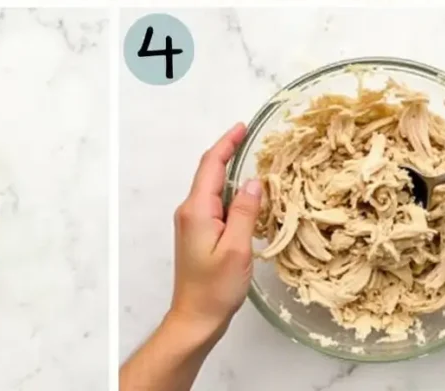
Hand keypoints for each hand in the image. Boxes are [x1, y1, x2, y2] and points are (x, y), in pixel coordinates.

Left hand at [169, 123, 262, 341]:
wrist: (195, 318)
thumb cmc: (215, 289)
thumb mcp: (237, 249)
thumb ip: (246, 212)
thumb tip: (254, 182)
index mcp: (197, 209)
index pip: (211, 165)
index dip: (227, 143)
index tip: (243, 127)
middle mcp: (190, 210)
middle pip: (209, 172)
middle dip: (229, 152)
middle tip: (252, 139)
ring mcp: (192, 222)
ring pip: (213, 187)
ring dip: (231, 172)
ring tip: (254, 161)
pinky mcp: (198, 233)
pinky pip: (214, 203)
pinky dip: (230, 192)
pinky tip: (247, 195)